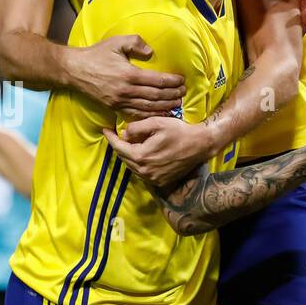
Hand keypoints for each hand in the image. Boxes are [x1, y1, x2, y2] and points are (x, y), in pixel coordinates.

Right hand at [69, 35, 183, 118]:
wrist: (74, 70)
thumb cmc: (96, 54)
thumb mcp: (116, 42)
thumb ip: (136, 43)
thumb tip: (151, 52)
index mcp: (129, 74)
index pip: (157, 81)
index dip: (172, 82)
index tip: (182, 81)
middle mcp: (126, 90)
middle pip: (156, 96)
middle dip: (172, 95)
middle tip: (184, 94)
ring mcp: (120, 101)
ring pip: (148, 108)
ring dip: (165, 107)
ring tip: (177, 105)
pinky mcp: (114, 107)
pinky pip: (136, 113)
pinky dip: (150, 115)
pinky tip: (159, 114)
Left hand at [101, 116, 218, 188]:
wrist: (200, 145)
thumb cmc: (179, 131)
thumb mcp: (156, 123)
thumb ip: (136, 128)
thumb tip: (124, 134)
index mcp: (141, 156)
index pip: (118, 148)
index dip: (110, 138)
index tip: (105, 130)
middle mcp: (145, 171)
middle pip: (124, 158)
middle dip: (119, 146)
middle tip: (116, 135)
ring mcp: (152, 178)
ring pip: (132, 166)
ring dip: (128, 155)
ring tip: (128, 143)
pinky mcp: (160, 182)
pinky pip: (142, 172)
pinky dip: (138, 163)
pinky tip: (141, 153)